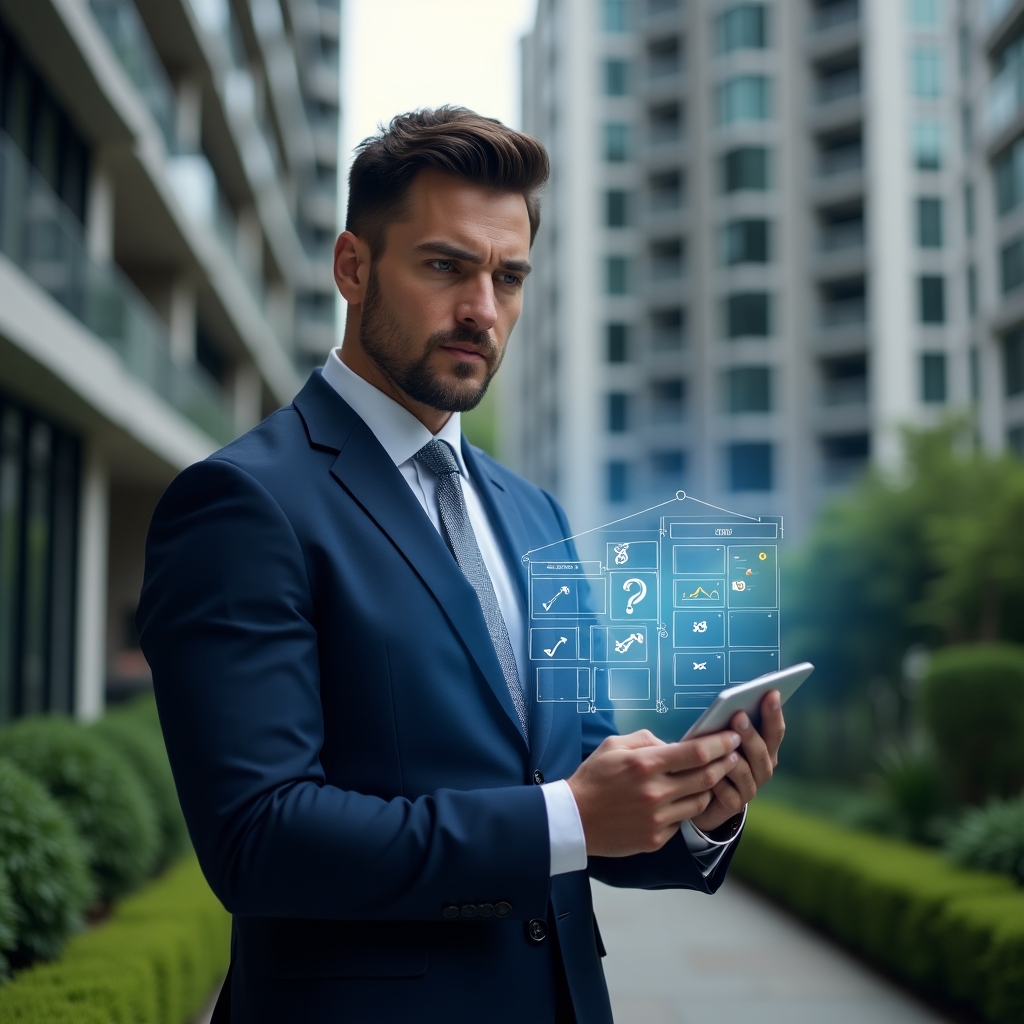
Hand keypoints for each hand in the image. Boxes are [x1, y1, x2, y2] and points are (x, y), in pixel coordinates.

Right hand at [566, 728, 741, 857]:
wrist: (573, 819)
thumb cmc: (593, 778)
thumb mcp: (614, 745)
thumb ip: (647, 740)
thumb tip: (674, 745)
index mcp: (645, 764)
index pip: (696, 752)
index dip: (720, 743)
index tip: (733, 737)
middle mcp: (655, 792)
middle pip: (706, 777)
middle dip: (726, 763)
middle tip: (733, 755)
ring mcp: (657, 819)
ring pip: (700, 802)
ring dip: (710, 787)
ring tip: (711, 777)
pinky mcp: (655, 839)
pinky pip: (682, 821)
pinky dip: (686, 808)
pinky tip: (682, 799)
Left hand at [690, 690, 784, 833]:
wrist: (704, 798)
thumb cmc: (716, 759)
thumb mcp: (723, 740)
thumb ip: (731, 726)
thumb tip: (728, 704)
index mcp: (765, 750)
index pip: (775, 730)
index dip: (774, 713)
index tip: (772, 693)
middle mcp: (762, 768)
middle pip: (762, 751)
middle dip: (751, 733)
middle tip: (739, 716)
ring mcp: (750, 788)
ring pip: (745, 771)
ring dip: (733, 757)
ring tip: (722, 744)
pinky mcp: (734, 804)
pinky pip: (728, 792)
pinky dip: (719, 782)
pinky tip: (711, 776)